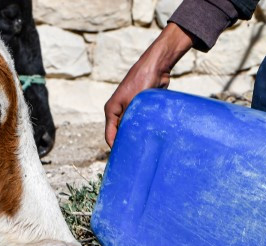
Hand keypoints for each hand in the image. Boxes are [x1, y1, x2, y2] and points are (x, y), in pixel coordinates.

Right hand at [104, 23, 193, 147]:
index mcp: (111, 111)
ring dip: (136, 136)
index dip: (115, 148)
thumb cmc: (141, 82)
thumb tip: (124, 140)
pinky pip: (140, 123)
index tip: (123, 159)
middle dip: (126, 143)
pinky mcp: (140, 108)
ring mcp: (129, 109)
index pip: (109, 135)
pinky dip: (144, 129)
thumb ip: (127, 123)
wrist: (156, 66)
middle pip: (119, 133)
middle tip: (136, 157)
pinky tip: (150, 137)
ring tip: (143, 149)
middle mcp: (118, 111)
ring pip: (130, 128)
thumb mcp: (132, 105)